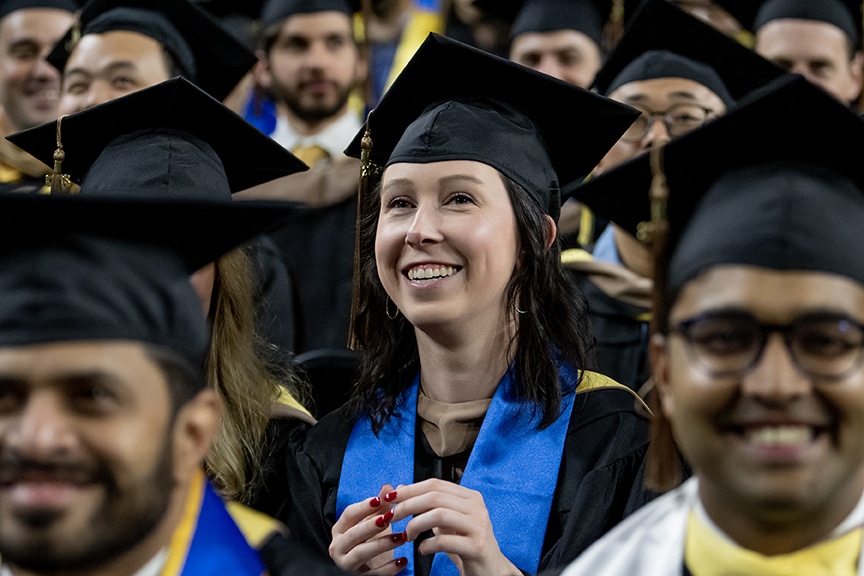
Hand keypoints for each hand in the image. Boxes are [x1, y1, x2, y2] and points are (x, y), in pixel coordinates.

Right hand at [330, 484, 408, 574]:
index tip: (378, 499)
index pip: (349, 515)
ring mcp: (346, 564)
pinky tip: (402, 560)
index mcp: (340, 530)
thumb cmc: (367, 543)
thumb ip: (380, 507)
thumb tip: (388, 487)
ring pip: (361, 553)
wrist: (366, 570)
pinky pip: (373, 574)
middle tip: (390, 517)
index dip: (363, 507)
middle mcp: (338, 547)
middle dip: (372, 525)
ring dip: (382, 543)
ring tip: (402, 537)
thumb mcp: (372, 524)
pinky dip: (388, 568)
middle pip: (354, 534)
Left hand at [391, 479, 521, 575]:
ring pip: (439, 515)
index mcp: (470, 496)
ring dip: (416, 524)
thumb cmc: (466, 543)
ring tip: (406, 536)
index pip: (435, 484)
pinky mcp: (477, 546)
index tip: (390, 497)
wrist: (490, 570)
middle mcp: (477, 507)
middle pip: (435, 497)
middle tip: (391, 517)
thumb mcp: (446, 522)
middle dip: (408, 505)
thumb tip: (398, 487)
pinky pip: (445, 541)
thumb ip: (426, 505)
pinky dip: (428, 544)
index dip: (410, 489)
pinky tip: (422, 549)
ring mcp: (479, 526)